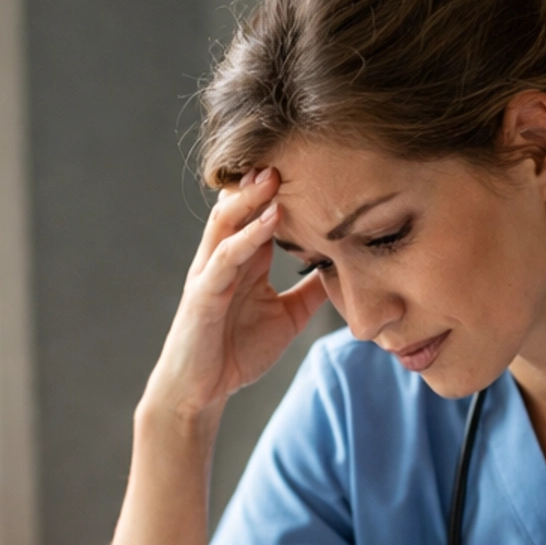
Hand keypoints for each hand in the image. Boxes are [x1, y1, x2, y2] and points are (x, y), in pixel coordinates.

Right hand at [142, 169, 325, 425]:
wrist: (200, 392)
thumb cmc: (236, 352)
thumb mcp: (287, 318)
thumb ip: (311, 292)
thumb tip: (344, 271)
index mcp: (245, 260)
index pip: (262, 213)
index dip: (284, 191)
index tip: (316, 166)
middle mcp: (225, 258)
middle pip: (241, 206)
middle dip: (263, 181)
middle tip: (293, 152)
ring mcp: (211, 273)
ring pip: (228, 222)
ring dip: (252, 197)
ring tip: (276, 175)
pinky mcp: (203, 293)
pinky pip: (226, 256)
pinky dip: (249, 235)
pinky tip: (271, 219)